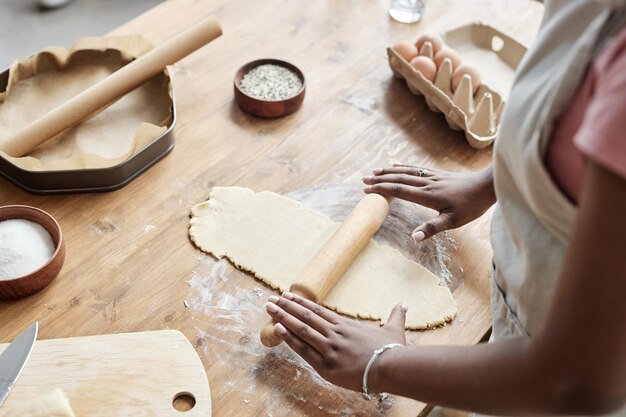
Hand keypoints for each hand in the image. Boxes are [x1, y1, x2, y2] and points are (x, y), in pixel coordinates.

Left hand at [265, 291, 406, 391]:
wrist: (391, 367)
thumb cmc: (393, 350)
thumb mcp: (395, 330)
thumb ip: (396, 315)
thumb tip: (404, 303)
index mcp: (346, 325)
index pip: (318, 311)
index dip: (301, 303)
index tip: (288, 295)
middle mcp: (334, 333)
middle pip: (305, 316)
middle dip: (286, 307)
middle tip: (271, 298)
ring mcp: (329, 347)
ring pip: (301, 329)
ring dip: (282, 317)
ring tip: (269, 308)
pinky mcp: (326, 364)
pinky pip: (303, 349)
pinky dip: (289, 338)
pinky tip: (277, 329)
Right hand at [362, 164, 495, 241]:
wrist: (487, 186)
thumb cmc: (471, 206)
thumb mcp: (453, 221)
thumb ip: (432, 228)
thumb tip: (413, 238)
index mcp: (427, 196)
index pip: (399, 190)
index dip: (382, 190)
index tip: (367, 191)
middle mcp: (426, 183)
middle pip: (399, 179)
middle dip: (380, 179)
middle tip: (364, 180)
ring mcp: (432, 177)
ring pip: (406, 172)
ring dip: (388, 171)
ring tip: (374, 171)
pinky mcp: (438, 174)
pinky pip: (416, 168)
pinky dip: (403, 166)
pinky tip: (396, 164)